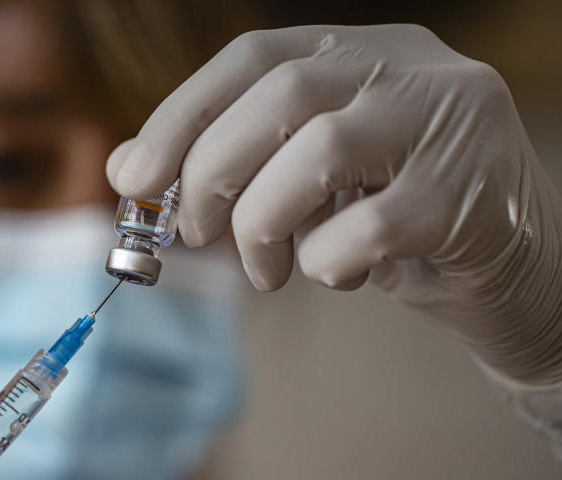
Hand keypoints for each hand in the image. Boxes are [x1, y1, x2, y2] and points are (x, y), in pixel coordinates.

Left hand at [107, 24, 561, 385]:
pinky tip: (335, 275)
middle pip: (283, 94)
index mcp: (364, 50)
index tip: (133, 178)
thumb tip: (125, 169)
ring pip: (323, 149)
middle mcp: (414, 68)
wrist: (508, 270)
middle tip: (193, 233)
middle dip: (212, 171)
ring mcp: (453, 125)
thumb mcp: (303, 183)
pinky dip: (325, 262)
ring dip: (263, 222)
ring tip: (261, 270)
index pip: (254, 56)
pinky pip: (369, 227)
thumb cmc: (390, 220)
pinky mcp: (474, 197)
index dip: (180, 114)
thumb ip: (230, 165)